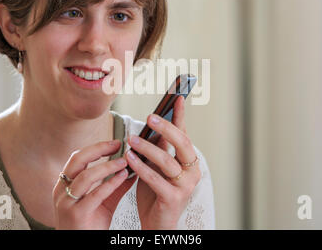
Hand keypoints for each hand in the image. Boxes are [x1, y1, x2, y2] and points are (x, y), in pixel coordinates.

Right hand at [52, 140, 135, 228]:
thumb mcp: (104, 201)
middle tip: (118, 145)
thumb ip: (116, 185)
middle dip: (99, 149)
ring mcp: (67, 203)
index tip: (115, 143)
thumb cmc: (90, 225)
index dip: (96, 147)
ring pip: (86, 177)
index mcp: (65, 184)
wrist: (82, 247)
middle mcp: (62, 191)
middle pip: (78, 160)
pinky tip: (123, 177)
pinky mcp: (77, 215)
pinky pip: (95, 195)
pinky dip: (111, 183)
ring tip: (124, 162)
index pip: (78, 157)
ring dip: (107, 166)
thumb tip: (132, 168)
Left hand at [126, 96, 201, 229]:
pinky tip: (129, 158)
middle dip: (166, 128)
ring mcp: (185, 186)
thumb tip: (153, 123)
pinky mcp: (173, 198)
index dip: (181, 116)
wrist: (157, 223)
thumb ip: (159, 148)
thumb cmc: (156, 192)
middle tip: (150, 116)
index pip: (185, 134)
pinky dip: (141, 167)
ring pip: (166, 161)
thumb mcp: (157, 166)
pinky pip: (155, 179)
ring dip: (147, 148)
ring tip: (131, 139)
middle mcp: (192, 171)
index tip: (177, 97)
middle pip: (182, 144)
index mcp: (189, 161)